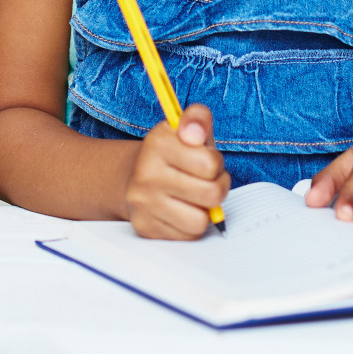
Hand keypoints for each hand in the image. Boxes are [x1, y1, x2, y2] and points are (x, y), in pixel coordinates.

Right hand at [124, 104, 229, 239]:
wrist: (135, 177)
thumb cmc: (172, 154)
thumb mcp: (185, 129)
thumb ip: (197, 118)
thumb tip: (195, 132)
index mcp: (157, 143)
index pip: (210, 164)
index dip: (215, 163)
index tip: (206, 160)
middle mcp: (146, 174)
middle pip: (211, 194)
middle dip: (217, 187)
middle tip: (208, 181)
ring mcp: (143, 204)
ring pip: (200, 220)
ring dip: (205, 210)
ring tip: (197, 197)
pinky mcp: (145, 228)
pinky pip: (187, 236)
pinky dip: (191, 225)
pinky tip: (183, 210)